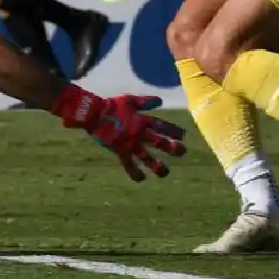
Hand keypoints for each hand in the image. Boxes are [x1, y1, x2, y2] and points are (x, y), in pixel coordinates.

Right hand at [52, 85, 186, 181]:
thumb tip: (160, 101)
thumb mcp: (130, 100)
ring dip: (157, 165)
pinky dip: (135, 172)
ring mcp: (130, 143)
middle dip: (172, 147)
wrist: (95, 114)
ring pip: (147, 157)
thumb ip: (145, 102)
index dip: (173, 131)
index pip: (162, 126)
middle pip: (159, 142)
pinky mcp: (120, 151)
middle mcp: (139, 133)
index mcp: (142, 120)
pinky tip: (142, 179)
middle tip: (182, 152)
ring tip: (165, 173)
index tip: (183, 135)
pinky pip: (129, 164)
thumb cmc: (112, 105)